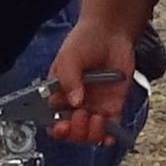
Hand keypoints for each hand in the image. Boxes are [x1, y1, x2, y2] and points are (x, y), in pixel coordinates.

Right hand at [44, 8, 143, 143]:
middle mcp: (75, 103)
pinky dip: (110, 134)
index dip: (56, 128)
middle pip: (72, 131)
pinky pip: (111, 126)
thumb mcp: (70, 57)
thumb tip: (75, 101)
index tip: (61, 125)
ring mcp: (94, 105)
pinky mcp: (112, 105)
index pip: (52, 119)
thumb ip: (68, 78)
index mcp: (58, 93)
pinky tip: (110, 132)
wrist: (110, 32)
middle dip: (75, 131)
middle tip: (80, 115)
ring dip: (92, 133)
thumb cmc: (84, 40)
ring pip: (90, 133)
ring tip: (96, 117)